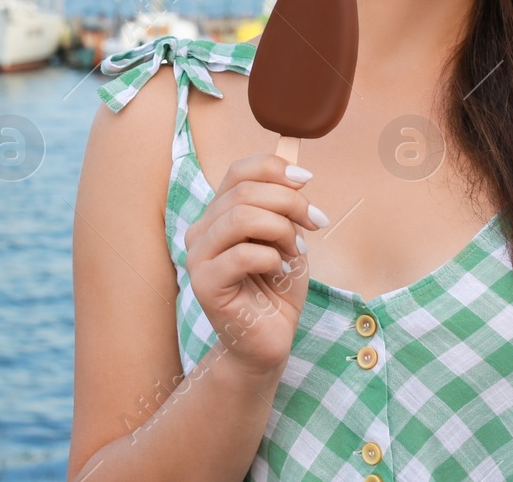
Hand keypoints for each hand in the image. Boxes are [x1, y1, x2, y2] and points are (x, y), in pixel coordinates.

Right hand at [183, 153, 325, 377]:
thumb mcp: (286, 238)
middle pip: (245, 191)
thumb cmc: (276, 291)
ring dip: (281, 230)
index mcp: (218, 214)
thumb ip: (284, 208)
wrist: (268, 343)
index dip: (274, 168)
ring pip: (241, 217)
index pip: (238, 171)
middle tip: (315, 224)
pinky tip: (279, 271)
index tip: (306, 181)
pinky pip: (242, 254)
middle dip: (290, 202)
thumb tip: (297, 175)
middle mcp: (201, 230)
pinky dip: (271, 257)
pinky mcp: (204, 284)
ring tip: (295, 252)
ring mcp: (198, 257)